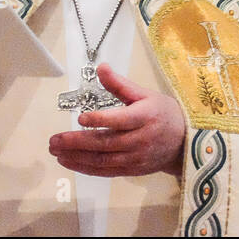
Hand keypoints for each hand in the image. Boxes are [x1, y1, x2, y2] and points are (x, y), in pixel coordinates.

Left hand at [47, 64, 185, 177]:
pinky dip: (86, 168)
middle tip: (54, 140)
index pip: (120, 120)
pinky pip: (105, 171)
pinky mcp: (131, 170)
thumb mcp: (145, 94)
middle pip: (105, 143)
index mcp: (144, 117)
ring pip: (102, 160)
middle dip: (77, 142)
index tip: (80, 117)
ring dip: (76, 157)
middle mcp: (139, 140)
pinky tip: (69, 161)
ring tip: (56, 150)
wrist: (184, 143)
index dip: (100, 120)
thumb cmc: (163, 113)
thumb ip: (120, 84)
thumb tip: (100, 67)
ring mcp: (135, 158)